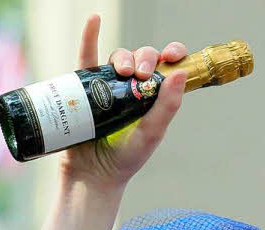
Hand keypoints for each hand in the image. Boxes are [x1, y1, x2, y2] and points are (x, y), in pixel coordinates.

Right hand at [59, 14, 187, 192]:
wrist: (93, 175)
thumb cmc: (125, 159)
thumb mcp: (152, 134)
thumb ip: (167, 106)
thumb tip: (180, 72)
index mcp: (152, 97)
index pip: (165, 67)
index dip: (171, 55)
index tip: (172, 56)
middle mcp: (131, 89)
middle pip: (141, 58)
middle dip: (144, 59)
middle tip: (139, 75)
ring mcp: (108, 86)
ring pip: (117, 58)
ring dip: (123, 57)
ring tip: (122, 72)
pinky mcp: (84, 88)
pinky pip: (87, 57)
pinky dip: (89, 36)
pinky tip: (94, 20)